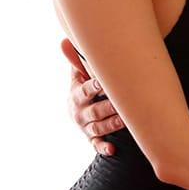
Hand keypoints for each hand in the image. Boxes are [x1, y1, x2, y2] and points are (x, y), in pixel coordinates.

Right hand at [61, 38, 125, 155]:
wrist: (76, 111)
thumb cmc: (83, 88)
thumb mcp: (77, 75)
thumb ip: (75, 60)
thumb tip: (65, 40)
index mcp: (77, 95)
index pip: (85, 91)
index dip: (93, 87)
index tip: (103, 82)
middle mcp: (81, 113)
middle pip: (94, 111)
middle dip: (107, 108)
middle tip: (121, 105)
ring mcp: (86, 127)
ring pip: (98, 128)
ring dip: (111, 125)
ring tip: (124, 121)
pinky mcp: (92, 139)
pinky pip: (97, 145)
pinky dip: (103, 148)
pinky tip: (112, 149)